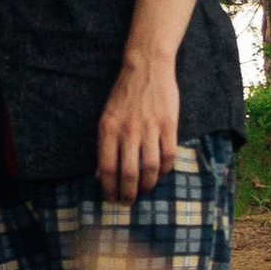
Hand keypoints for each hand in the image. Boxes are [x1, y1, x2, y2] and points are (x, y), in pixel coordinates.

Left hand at [96, 46, 180, 204]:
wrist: (147, 67)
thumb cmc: (124, 94)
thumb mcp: (106, 116)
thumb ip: (105, 143)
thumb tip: (101, 173)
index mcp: (108, 129)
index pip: (107, 168)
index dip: (109, 189)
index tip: (112, 199)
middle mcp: (128, 131)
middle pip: (128, 173)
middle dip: (128, 193)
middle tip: (129, 202)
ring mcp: (150, 128)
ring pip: (150, 168)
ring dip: (147, 185)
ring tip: (144, 191)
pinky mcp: (169, 125)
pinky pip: (168, 155)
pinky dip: (165, 170)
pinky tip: (161, 174)